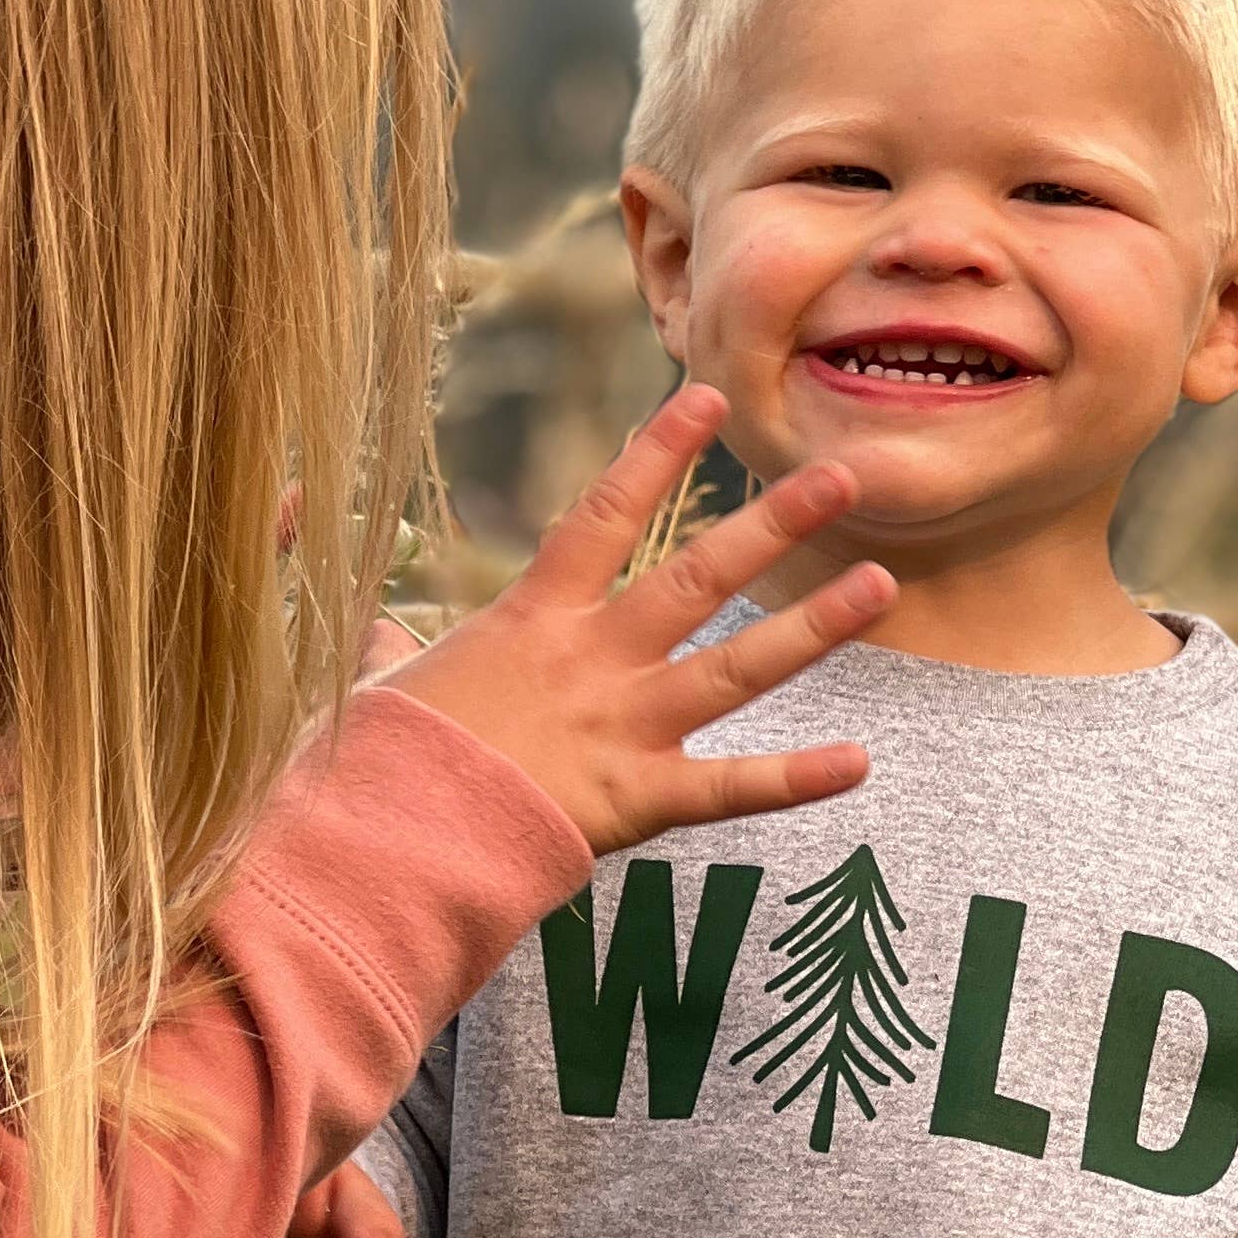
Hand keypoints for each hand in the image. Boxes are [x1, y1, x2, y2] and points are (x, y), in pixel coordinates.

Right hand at [392, 388, 892, 855]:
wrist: (377, 838)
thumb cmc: (371, 759)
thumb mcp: (372, 680)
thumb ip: (385, 642)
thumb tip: (356, 618)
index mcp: (528, 620)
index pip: (603, 514)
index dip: (658, 453)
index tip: (707, 398)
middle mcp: (588, 661)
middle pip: (695, 577)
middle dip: (773, 524)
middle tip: (843, 477)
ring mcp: (618, 728)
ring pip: (735, 667)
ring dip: (813, 625)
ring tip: (881, 582)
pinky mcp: (632, 802)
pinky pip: (727, 789)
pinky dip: (794, 778)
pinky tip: (860, 761)